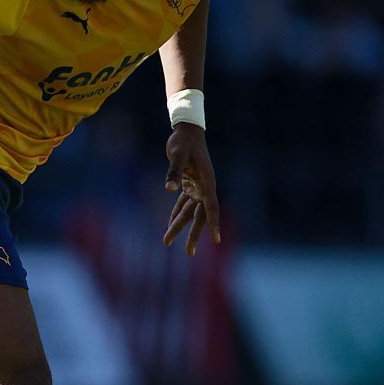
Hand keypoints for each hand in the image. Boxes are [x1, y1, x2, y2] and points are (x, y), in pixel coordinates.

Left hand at [163, 122, 220, 255]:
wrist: (186, 131)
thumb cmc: (183, 142)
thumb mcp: (176, 155)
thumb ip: (173, 172)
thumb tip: (169, 189)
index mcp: (206, 183)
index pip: (211, 208)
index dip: (213, 224)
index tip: (216, 239)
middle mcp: (204, 188)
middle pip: (199, 215)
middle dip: (194, 234)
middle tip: (189, 253)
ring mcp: (197, 186)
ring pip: (189, 211)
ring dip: (179, 225)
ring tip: (167, 242)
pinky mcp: (189, 183)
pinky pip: (183, 202)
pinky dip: (176, 213)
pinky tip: (169, 223)